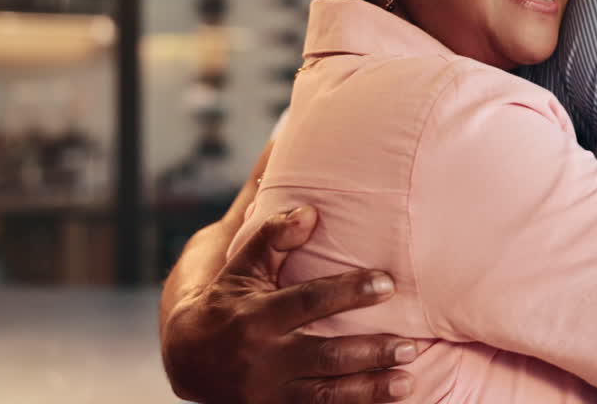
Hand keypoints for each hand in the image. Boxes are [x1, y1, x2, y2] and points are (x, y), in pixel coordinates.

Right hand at [161, 207, 417, 403]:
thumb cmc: (227, 302)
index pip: (309, 301)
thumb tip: (310, 211)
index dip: (350, 291)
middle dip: (369, 353)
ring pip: (325, 396)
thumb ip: (273, 236)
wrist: (186, 358)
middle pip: (324, 356)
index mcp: (257, 315)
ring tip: (407, 382)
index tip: (388, 285)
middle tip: (409, 346)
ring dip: (369, 390)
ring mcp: (268, 392)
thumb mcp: (242, 266)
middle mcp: (263, 357)